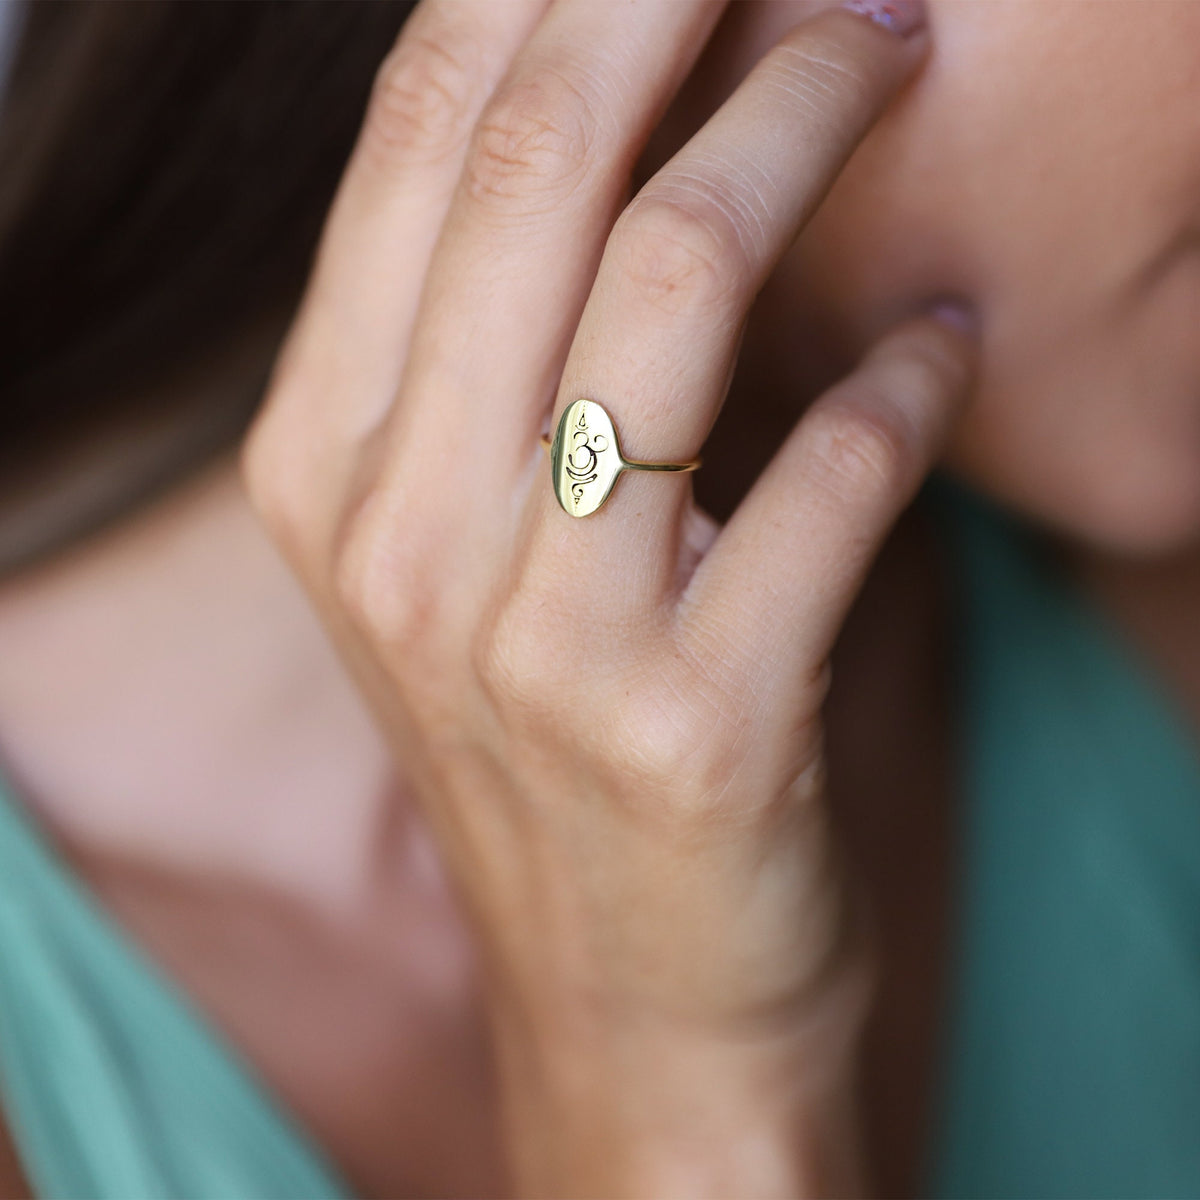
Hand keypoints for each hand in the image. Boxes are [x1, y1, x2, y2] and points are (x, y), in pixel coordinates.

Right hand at [241, 0, 976, 1194]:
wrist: (624, 991)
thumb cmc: (552, 749)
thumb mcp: (466, 550)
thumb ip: (492, 356)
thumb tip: (610, 120)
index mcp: (327, 467)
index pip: (413, 139)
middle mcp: (403, 537)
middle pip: (536, 163)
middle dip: (687, 0)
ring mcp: (538, 640)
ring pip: (677, 278)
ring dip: (813, 128)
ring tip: (896, 70)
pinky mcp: (695, 725)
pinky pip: (831, 475)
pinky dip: (910, 378)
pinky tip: (946, 345)